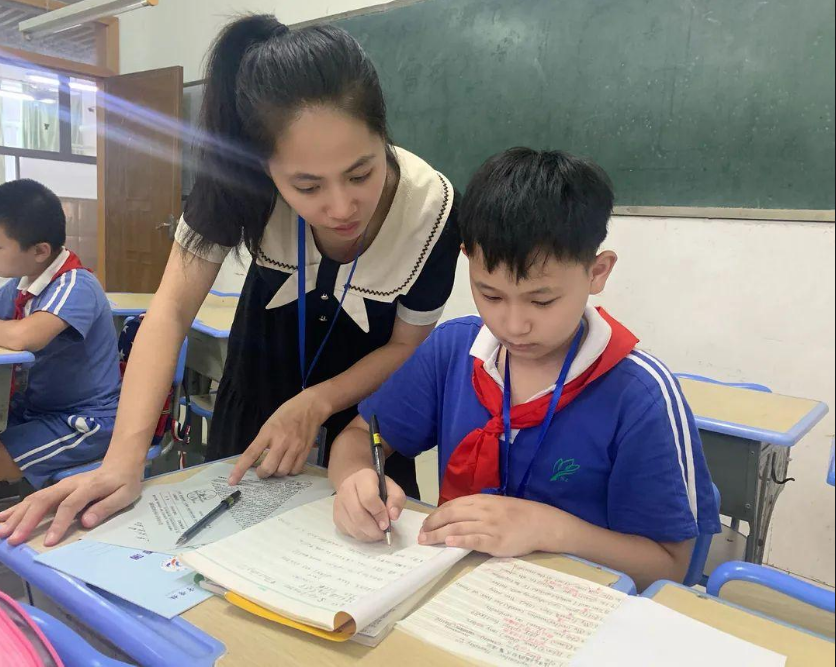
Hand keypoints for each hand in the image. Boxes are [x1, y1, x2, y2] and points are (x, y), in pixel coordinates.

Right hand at [0, 461, 143, 546]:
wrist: (120, 463)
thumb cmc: (124, 482)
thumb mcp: (125, 495)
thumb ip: (106, 507)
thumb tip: (86, 522)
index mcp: (88, 487)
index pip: (69, 505)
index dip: (58, 524)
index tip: (48, 542)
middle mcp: (69, 485)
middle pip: (44, 501)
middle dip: (27, 521)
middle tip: (12, 539)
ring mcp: (60, 486)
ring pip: (34, 499)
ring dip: (17, 515)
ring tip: (1, 532)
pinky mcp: (54, 489)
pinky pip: (33, 498)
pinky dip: (17, 508)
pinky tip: (2, 518)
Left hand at [228, 388, 331, 484]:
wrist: (311, 407)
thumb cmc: (287, 413)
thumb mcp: (269, 424)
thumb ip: (263, 441)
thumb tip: (255, 460)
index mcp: (268, 432)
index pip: (251, 454)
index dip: (240, 469)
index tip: (232, 481)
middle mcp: (281, 441)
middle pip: (268, 468)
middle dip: (262, 473)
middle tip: (261, 470)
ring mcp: (295, 447)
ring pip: (282, 472)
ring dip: (276, 473)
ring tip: (276, 466)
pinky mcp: (305, 451)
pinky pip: (295, 470)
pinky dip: (289, 471)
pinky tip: (288, 464)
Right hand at [333, 468, 405, 541]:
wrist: (356, 483)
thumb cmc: (376, 486)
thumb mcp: (391, 487)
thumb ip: (396, 499)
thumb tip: (393, 516)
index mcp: (363, 479)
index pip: (368, 498)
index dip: (379, 514)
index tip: (386, 524)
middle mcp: (346, 490)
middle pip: (358, 515)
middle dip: (373, 529)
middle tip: (383, 534)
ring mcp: (339, 504)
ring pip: (353, 526)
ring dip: (368, 535)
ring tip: (377, 534)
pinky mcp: (336, 516)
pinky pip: (348, 532)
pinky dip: (360, 536)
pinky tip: (368, 532)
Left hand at [419, 494, 559, 556]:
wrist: (540, 523)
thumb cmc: (516, 514)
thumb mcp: (494, 505)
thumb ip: (475, 509)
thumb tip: (453, 517)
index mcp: (481, 500)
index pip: (452, 505)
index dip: (436, 514)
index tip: (425, 523)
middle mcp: (482, 511)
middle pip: (451, 515)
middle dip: (433, 524)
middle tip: (421, 534)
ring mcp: (489, 526)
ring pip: (458, 528)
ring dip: (439, 534)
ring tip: (426, 540)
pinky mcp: (495, 541)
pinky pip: (474, 539)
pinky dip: (460, 540)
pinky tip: (448, 543)